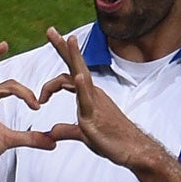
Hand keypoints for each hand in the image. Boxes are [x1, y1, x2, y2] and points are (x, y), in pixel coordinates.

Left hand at [38, 27, 161, 168]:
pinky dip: (82, 88)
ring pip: (82, 75)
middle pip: (75, 65)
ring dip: (75, 57)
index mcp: (89, 95)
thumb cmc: (112, 141)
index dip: (58, 68)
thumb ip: (67, 130)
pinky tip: (78, 77)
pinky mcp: (95, 116)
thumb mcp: (84, 134)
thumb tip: (52, 131)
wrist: (133, 151)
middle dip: (63, 47)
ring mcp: (95, 102)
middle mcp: (93, 93)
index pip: (71, 73)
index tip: (47, 75)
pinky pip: (88, 99)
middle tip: (50, 30)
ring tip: (69, 39)